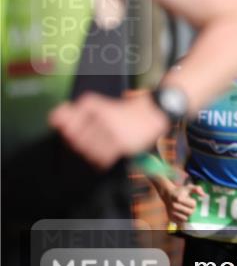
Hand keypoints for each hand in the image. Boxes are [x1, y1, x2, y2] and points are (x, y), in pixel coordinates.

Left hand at [49, 91, 170, 169]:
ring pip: (86, 149)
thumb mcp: (100, 105)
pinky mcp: (121, 144)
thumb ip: (76, 112)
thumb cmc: (124, 112)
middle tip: (92, 137)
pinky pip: (101, 158)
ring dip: (89, 151)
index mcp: (94, 105)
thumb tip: (54, 118)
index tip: (70, 127)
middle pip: (74, 136)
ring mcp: (111, 131)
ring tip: (100, 145)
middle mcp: (101, 117)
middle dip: (78, 141)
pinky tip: (105, 155)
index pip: (64, 118)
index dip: (64, 125)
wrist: (152, 114)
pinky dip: (100, 160)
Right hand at [163, 182, 205, 224]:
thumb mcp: (189, 187)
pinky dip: (183, 218)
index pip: (193, 205)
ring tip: (186, 209)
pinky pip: (180, 221)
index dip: (194, 203)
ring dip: (188, 214)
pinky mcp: (171, 217)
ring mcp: (172, 212)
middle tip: (190, 206)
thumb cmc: (180, 191)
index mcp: (179, 198)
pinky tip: (183, 213)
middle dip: (192, 209)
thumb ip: (197, 189)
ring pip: (186, 218)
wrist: (168, 194)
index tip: (191, 200)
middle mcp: (174, 206)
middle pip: (190, 212)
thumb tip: (204, 195)